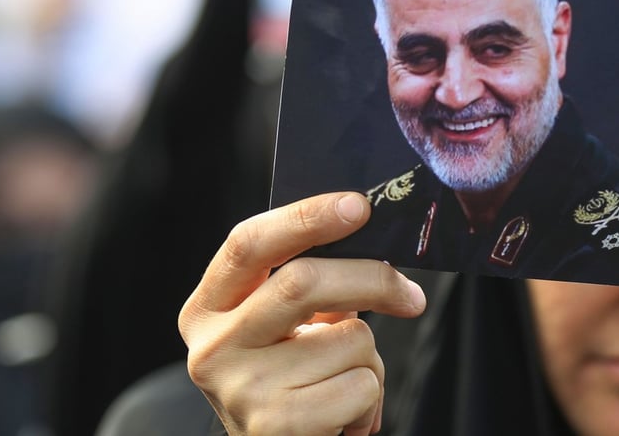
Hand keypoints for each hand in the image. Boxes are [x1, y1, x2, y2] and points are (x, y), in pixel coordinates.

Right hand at [178, 192, 426, 434]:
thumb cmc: (290, 379)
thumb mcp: (282, 326)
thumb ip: (310, 283)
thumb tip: (379, 249)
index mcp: (209, 307)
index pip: (249, 243)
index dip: (305, 217)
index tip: (358, 206)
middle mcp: (212, 347)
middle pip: (302, 283)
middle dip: (371, 280)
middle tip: (409, 294)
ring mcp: (240, 389)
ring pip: (348, 339)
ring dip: (370, 359)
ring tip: (341, 382)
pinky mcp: (275, 426)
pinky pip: (360, 386)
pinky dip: (370, 399)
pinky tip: (343, 415)